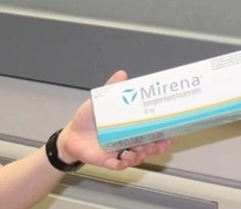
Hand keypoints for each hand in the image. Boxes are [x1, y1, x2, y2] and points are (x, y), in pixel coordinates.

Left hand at [58, 71, 172, 169]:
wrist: (71, 135)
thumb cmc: (87, 120)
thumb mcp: (100, 102)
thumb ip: (112, 89)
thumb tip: (122, 74)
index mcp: (128, 127)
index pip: (149, 131)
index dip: (160, 133)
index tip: (168, 133)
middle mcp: (126, 141)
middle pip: (147, 146)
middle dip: (156, 146)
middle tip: (162, 144)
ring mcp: (118, 151)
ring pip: (136, 157)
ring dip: (142, 155)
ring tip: (142, 150)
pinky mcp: (108, 160)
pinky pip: (118, 165)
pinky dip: (123, 163)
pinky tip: (125, 158)